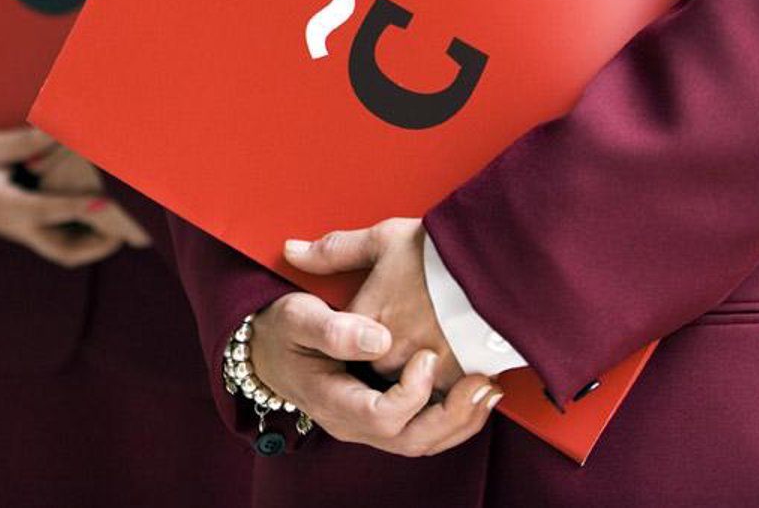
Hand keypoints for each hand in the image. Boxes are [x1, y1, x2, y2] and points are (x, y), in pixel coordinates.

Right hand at [0, 127, 148, 267]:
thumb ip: (23, 142)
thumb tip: (58, 129)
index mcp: (5, 207)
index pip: (48, 210)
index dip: (79, 206)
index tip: (107, 201)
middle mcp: (16, 227)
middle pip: (62, 251)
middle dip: (96, 246)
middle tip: (127, 231)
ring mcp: (20, 232)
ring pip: (62, 250)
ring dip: (93, 243)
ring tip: (122, 227)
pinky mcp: (23, 229)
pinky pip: (57, 240)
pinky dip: (81, 234)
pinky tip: (100, 216)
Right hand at [249, 292, 499, 456]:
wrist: (269, 347)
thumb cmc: (284, 329)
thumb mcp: (297, 317)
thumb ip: (333, 328)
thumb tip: (378, 339)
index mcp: (331, 401)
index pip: (381, 417)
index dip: (412, 394)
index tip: (428, 355)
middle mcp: (352, 423)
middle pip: (411, 440)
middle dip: (453, 416)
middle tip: (482, 382)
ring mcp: (369, 425)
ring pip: (424, 441)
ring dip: (461, 420)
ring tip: (489, 387)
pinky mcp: (384, 416)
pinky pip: (425, 430)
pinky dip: (455, 416)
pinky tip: (476, 391)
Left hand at [285, 217, 462, 388]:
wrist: (503, 267)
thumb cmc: (442, 253)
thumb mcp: (384, 240)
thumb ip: (333, 252)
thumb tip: (291, 251)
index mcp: (366, 323)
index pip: (344, 346)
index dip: (353, 337)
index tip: (373, 322)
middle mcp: (391, 355)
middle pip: (374, 372)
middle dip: (383, 361)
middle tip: (404, 339)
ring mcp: (425, 373)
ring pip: (408, 390)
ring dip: (415, 379)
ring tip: (431, 353)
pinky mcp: (458, 382)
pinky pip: (442, 401)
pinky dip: (445, 390)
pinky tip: (452, 370)